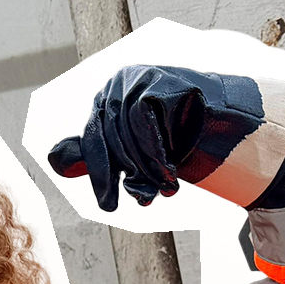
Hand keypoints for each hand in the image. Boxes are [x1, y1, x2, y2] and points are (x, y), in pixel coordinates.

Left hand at [49, 65, 284, 211]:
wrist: (231, 122)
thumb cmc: (180, 136)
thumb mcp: (135, 151)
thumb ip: (99, 153)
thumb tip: (54, 160)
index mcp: (107, 98)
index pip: (93, 140)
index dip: (102, 175)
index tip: (107, 204)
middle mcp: (118, 83)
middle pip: (107, 139)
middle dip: (127, 175)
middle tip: (143, 201)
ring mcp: (139, 78)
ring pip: (127, 135)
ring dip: (148, 169)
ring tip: (167, 187)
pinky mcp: (159, 81)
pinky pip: (146, 124)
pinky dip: (157, 154)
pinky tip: (169, 173)